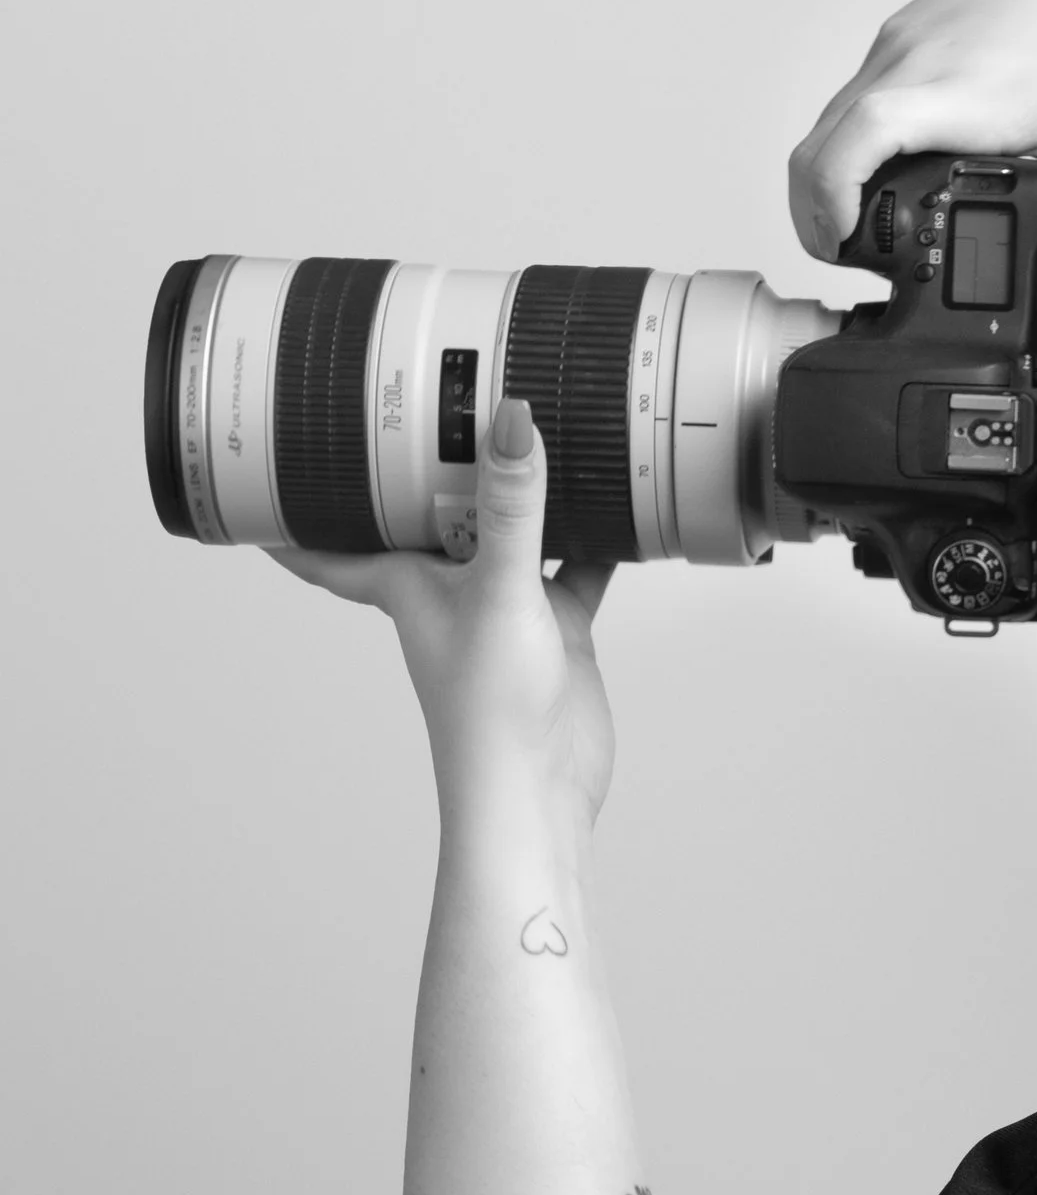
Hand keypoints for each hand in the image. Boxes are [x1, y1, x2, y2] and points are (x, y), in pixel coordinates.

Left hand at [267, 399, 616, 832]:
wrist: (540, 788)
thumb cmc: (487, 713)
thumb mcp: (497, 591)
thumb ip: (511, 507)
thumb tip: (512, 421)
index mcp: (405, 583)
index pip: (332, 540)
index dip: (296, 506)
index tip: (266, 462)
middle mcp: (449, 589)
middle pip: (428, 515)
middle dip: (423, 469)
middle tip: (419, 405)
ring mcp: (504, 606)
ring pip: (506, 531)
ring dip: (516, 491)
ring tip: (526, 427)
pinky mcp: (554, 624)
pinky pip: (571, 563)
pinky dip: (590, 535)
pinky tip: (612, 502)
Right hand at [789, 0, 1036, 317]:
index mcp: (965, 96)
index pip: (864, 136)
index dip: (830, 194)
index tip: (837, 240)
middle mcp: (924, 54)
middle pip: (829, 132)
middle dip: (817, 199)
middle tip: (840, 246)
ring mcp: (913, 30)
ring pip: (838, 106)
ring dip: (835, 159)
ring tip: (860, 207)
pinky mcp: (915, 19)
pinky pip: (864, 78)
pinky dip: (859, 123)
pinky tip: (890, 152)